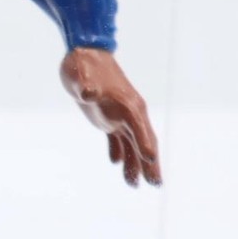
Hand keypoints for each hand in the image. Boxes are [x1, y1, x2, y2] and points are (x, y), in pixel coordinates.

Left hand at [60, 47, 161, 186]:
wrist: (83, 53)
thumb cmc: (83, 63)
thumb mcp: (81, 74)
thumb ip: (86, 85)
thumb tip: (89, 93)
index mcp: (127, 103)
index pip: (139, 126)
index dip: (145, 142)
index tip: (150, 159)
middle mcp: (129, 111)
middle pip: (144, 140)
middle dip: (150, 163)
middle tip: (156, 184)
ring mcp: (120, 115)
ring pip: (132, 144)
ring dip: (135, 164)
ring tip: (134, 185)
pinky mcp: (108, 117)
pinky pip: (118, 139)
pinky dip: (118, 151)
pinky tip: (115, 163)